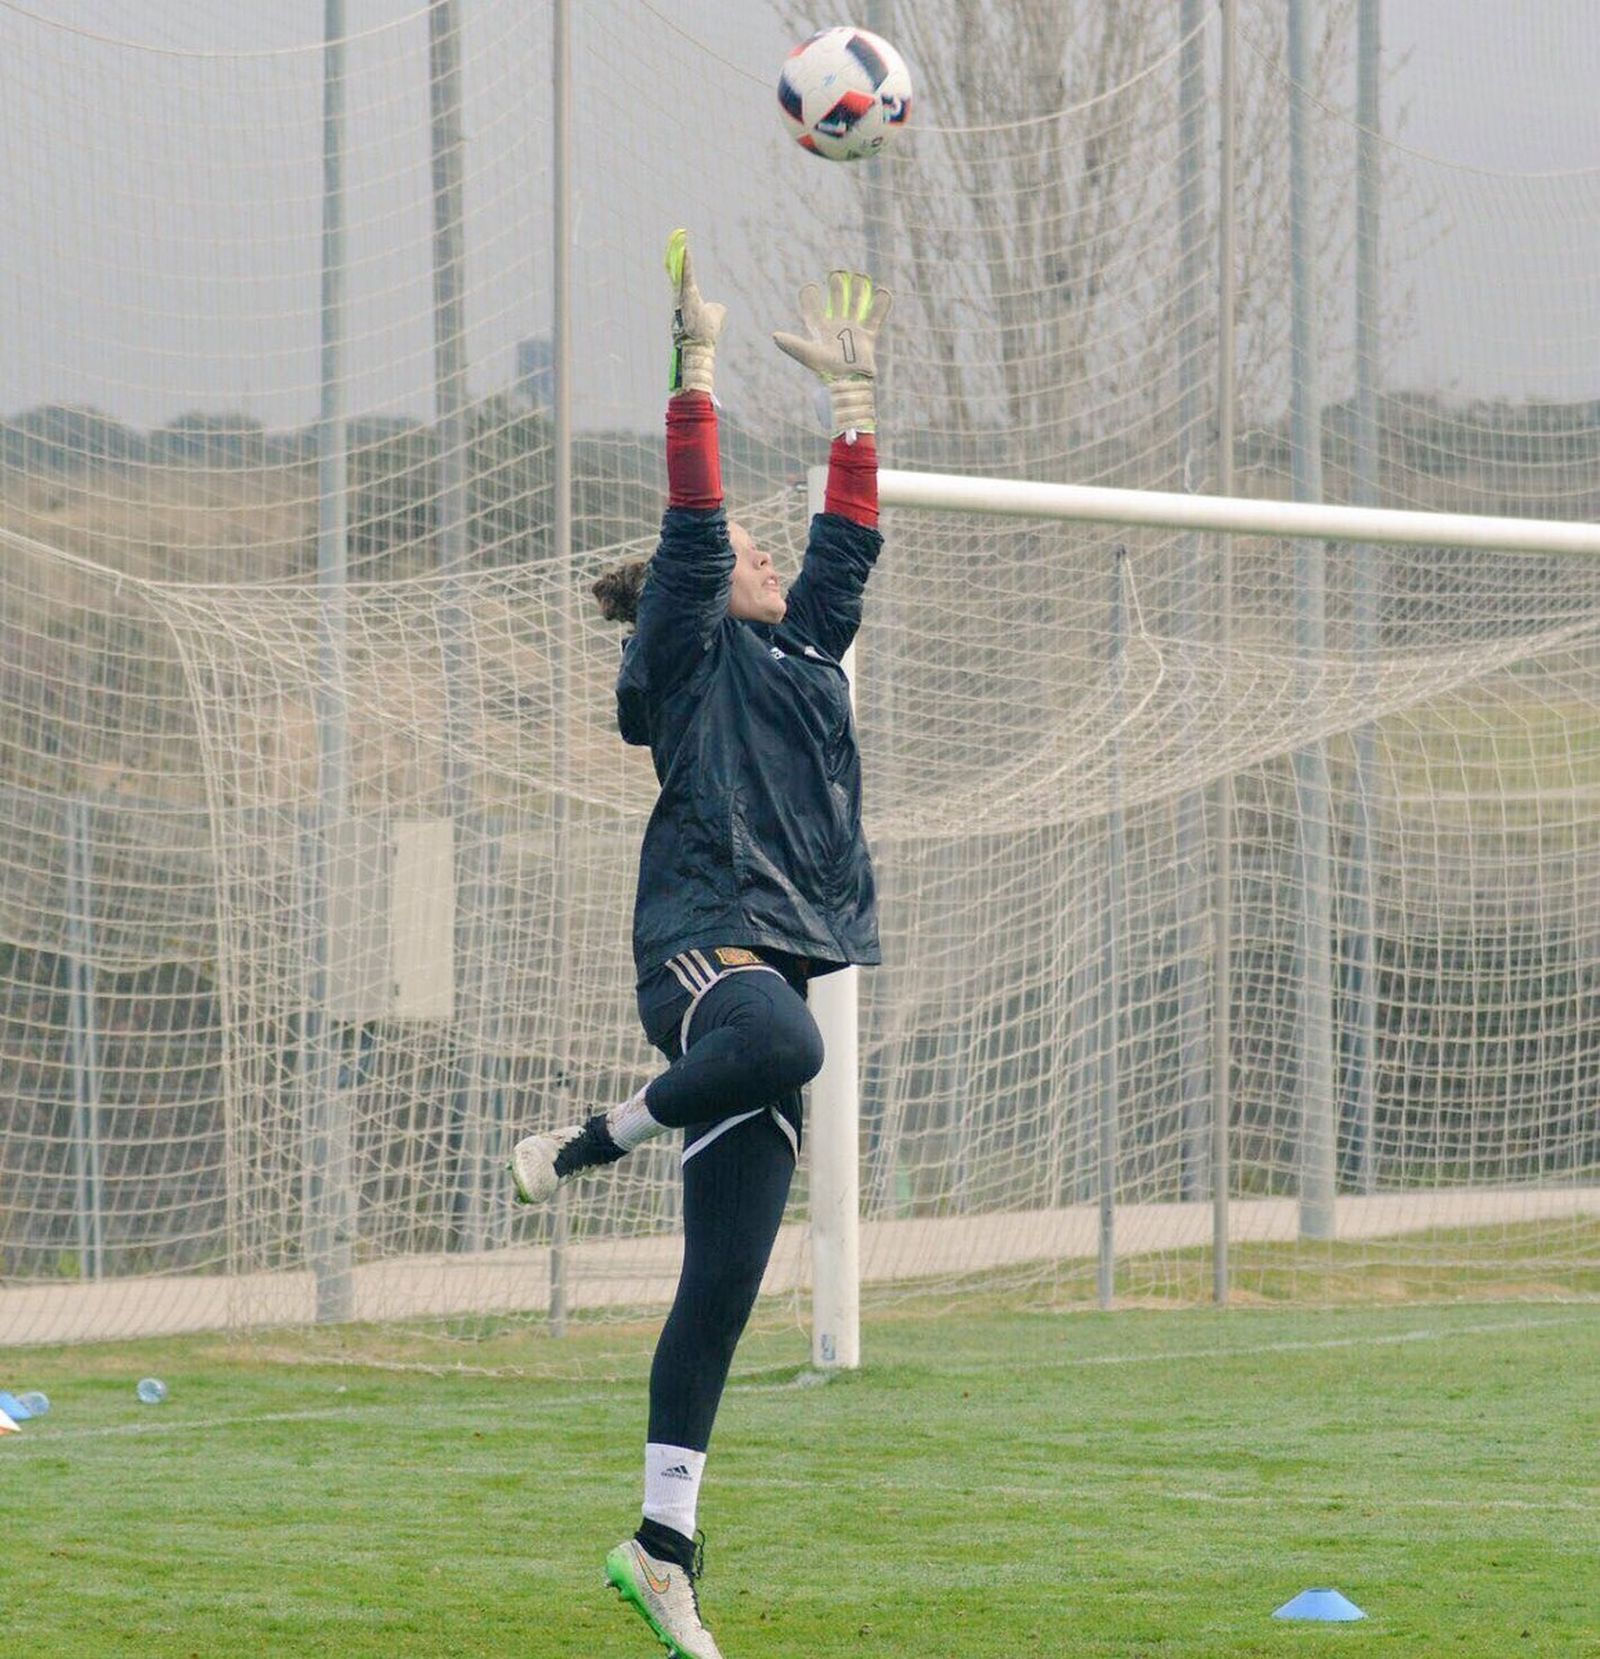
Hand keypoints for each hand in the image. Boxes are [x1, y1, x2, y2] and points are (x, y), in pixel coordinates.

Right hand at [665, 228, 725, 397]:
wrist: (699, 346)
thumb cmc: (706, 333)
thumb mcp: (714, 316)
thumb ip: (717, 309)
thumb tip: (721, 307)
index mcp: (687, 296)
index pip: (683, 275)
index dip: (681, 261)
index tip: (680, 246)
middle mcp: (681, 294)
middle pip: (678, 269)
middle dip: (677, 252)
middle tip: (677, 235)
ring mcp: (681, 295)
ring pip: (681, 271)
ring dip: (680, 254)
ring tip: (680, 237)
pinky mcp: (686, 296)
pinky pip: (685, 276)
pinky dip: (685, 263)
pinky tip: (685, 249)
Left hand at [772, 269, 891, 437]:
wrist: (848, 383)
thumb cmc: (826, 371)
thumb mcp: (808, 355)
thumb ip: (792, 344)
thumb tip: (774, 336)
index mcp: (820, 330)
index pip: (813, 310)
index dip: (810, 298)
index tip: (811, 286)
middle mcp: (836, 327)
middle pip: (837, 301)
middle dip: (837, 286)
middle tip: (837, 273)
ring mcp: (853, 330)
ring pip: (856, 304)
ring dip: (858, 290)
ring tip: (860, 275)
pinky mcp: (867, 337)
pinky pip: (875, 317)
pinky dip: (881, 306)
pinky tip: (882, 292)